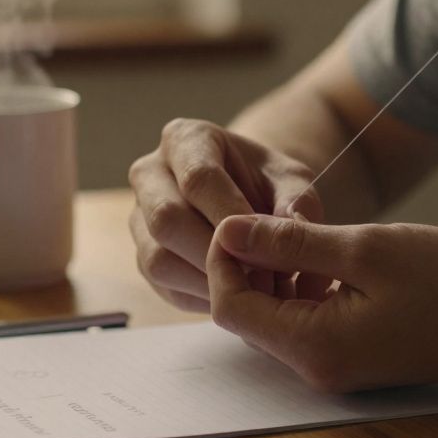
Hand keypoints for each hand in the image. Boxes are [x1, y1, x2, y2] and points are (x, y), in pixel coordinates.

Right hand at [128, 118, 327, 312]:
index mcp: (184, 139)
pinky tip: (237, 295)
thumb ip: (297, 200)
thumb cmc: (269, 183)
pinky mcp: (143, 257)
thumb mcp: (292, 180)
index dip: (231, 214)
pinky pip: (164, 286)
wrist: (249, 197)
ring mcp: (140, 218)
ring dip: (209, 282)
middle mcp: (150, 175)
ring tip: (253, 289)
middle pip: (167, 220)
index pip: (198, 178)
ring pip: (158, 259)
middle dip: (216, 253)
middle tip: (261, 274)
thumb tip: (294, 227)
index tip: (265, 241)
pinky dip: (203, 298)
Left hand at [206, 214, 437, 392]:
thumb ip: (291, 242)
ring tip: (299, 229)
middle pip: (248, 315)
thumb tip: (228, 230)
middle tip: (266, 213)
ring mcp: (337, 369)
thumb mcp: (367, 248)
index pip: (231, 306)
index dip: (224, 257)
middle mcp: (318, 369)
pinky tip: (328, 255)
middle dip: (246, 264)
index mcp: (315, 346)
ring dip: (277, 273)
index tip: (240, 213)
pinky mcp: (354, 358)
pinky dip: (304, 287)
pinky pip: (306, 323)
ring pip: (276, 317)